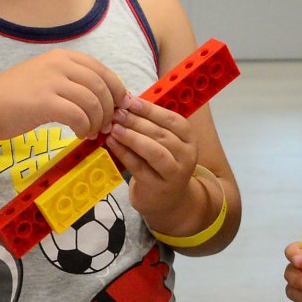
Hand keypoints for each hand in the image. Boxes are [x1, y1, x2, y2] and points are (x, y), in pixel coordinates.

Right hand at [0, 50, 126, 142]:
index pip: (103, 71)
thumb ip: (72, 81)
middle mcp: (60, 64)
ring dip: (98, 121)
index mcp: (63, 56)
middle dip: (110, 109)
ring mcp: (52, 82)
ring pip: (93, 102)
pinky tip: (80, 134)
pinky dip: (85, 127)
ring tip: (93, 132)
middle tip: (108, 125)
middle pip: (102, 86)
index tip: (120, 107)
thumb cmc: (14, 96)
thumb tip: (104, 97)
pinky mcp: (45, 102)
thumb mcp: (46, 76)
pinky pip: (79, 116)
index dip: (117, 90)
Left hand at [107, 96, 200, 229]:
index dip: (150, 109)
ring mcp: (174, 173)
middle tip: (116, 113)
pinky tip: (112, 143)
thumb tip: (125, 101)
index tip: (129, 100)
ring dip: (132, 137)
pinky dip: (124, 153)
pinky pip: (139, 167)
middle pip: (162, 134)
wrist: (168, 200)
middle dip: (136, 121)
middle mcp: (187, 155)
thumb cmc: (162, 163)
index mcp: (189, 138)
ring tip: (113, 128)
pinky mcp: (157, 187)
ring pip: (154, 151)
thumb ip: (150, 124)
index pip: (172, 119)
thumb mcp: (165, 142)